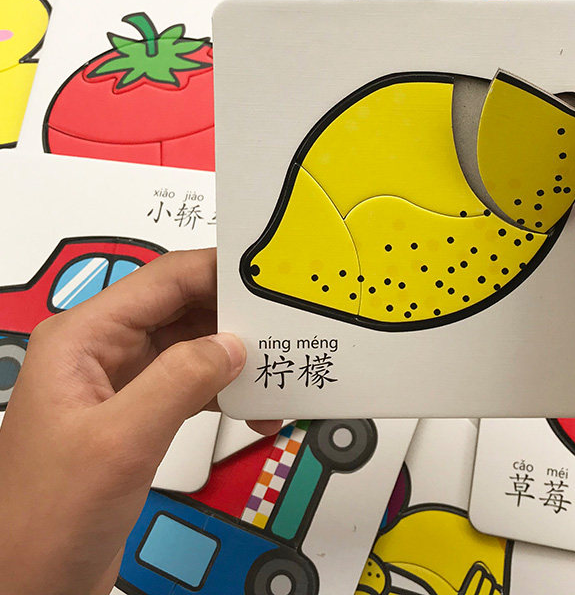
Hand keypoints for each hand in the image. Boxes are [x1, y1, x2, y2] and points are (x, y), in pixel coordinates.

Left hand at [0, 248, 280, 594]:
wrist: (28, 587)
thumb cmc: (46, 520)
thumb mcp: (119, 442)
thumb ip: (179, 381)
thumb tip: (232, 345)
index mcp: (82, 338)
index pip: (164, 279)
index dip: (220, 271)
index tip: (269, 276)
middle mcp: (101, 350)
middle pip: (183, 308)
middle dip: (236, 318)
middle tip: (285, 327)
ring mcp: (121, 383)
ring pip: (193, 346)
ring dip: (237, 359)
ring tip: (278, 371)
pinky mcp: (138, 414)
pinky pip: (193, 384)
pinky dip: (228, 392)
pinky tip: (256, 410)